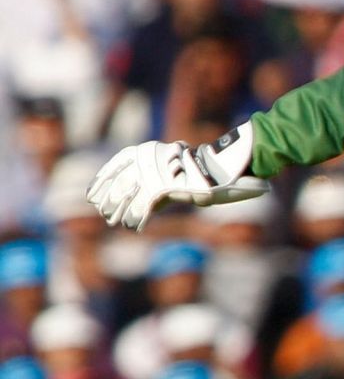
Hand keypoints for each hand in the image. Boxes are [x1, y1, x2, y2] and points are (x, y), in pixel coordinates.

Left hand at [86, 127, 267, 230]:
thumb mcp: (170, 173)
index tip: (92, 196)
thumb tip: (143, 202)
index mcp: (144, 152)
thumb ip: (154, 184)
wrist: (216, 174)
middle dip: (109, 200)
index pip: (115, 166)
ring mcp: (152, 174)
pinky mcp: (160, 189)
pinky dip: (136, 218)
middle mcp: (145, 160)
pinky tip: (132, 226)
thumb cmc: (195, 174)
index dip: (102, 182)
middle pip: (119, 183)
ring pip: (127, 196)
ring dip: (120, 211)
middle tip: (104, 213)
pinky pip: (143, 207)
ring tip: (115, 220)